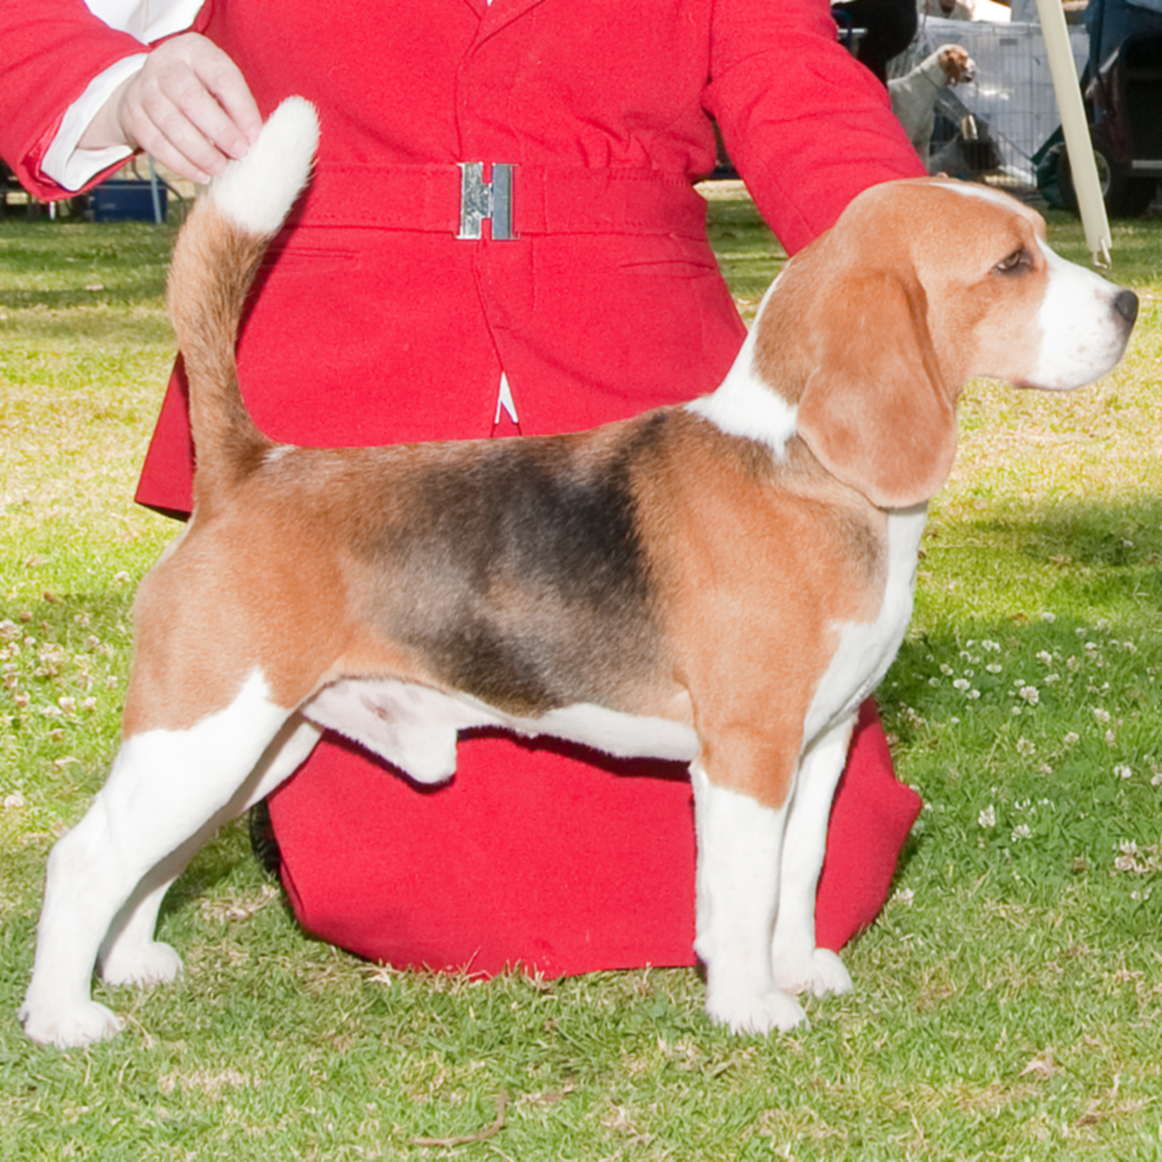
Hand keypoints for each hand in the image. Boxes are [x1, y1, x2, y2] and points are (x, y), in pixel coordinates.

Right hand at [81, 33, 261, 183]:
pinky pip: (156, 143)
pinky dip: (181, 163)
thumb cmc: (199, 88)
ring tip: (221, 168)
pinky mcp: (133, 115)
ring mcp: (145, 88)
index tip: (255, 136)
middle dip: (220, 131)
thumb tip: (252, 140)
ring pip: (171, 123)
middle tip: (240, 154)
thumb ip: (236, 107)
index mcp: (195, 51)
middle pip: (191, 99)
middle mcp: (165, 65)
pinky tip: (201, 174)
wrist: (152, 87)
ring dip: (200, 152)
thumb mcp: (219, 85)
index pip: (221, 77)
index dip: (240, 109)